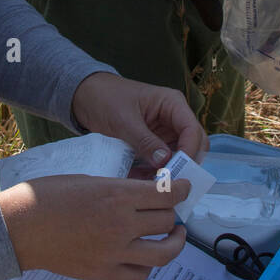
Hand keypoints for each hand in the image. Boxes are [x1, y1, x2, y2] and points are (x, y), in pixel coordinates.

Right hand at [0, 173, 188, 279]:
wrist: (19, 228)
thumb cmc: (48, 197)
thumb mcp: (89, 180)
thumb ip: (119, 189)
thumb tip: (145, 196)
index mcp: (117, 195)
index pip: (167, 195)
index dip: (183, 191)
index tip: (185, 189)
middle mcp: (121, 225)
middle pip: (167, 222)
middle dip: (173, 214)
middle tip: (171, 210)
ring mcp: (113, 253)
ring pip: (163, 254)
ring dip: (173, 244)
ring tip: (173, 237)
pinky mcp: (102, 273)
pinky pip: (139, 276)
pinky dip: (147, 268)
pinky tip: (144, 257)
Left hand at [71, 72, 206, 167]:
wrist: (86, 96)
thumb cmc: (106, 98)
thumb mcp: (124, 120)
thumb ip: (145, 140)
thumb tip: (164, 161)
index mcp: (172, 104)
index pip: (193, 130)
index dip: (189, 151)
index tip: (175, 170)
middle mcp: (173, 118)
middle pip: (193, 145)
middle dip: (183, 164)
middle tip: (167, 180)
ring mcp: (164, 132)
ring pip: (178, 156)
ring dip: (168, 170)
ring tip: (150, 183)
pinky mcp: (153, 143)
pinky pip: (161, 161)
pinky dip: (154, 172)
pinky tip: (140, 179)